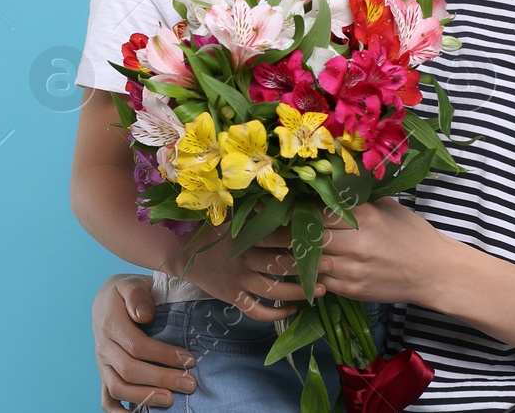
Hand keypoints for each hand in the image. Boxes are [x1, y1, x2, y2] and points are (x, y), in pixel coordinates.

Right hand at [92, 273, 195, 410]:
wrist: (107, 300)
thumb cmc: (128, 292)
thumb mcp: (131, 283)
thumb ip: (137, 295)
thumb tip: (144, 315)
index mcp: (110, 323)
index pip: (137, 346)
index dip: (164, 356)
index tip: (190, 360)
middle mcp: (103, 346)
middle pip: (129, 370)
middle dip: (162, 379)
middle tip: (190, 384)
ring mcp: (102, 364)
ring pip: (118, 388)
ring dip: (145, 397)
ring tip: (171, 401)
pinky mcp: (105, 375)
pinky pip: (107, 400)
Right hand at [174, 223, 326, 321]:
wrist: (182, 255)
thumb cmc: (213, 232)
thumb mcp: (231, 217)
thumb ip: (255, 213)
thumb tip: (287, 200)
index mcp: (245, 236)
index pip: (280, 236)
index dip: (304, 236)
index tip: (327, 237)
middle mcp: (243, 258)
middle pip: (281, 264)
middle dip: (309, 266)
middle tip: (332, 266)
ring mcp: (238, 280)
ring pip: (274, 290)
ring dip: (299, 292)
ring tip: (320, 290)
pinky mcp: (233, 297)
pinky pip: (256, 310)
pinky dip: (275, 314)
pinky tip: (292, 310)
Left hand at [245, 198, 450, 304]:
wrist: (435, 272)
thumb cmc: (412, 233)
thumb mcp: (386, 207)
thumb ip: (356, 199)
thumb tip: (325, 183)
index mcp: (363, 217)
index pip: (315, 210)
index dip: (289, 208)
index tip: (268, 202)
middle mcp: (354, 243)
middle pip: (304, 237)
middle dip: (277, 233)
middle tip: (254, 226)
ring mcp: (352, 270)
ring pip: (306, 262)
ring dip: (285, 255)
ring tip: (263, 247)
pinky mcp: (351, 290)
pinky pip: (319, 281)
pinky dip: (305, 273)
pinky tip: (291, 267)